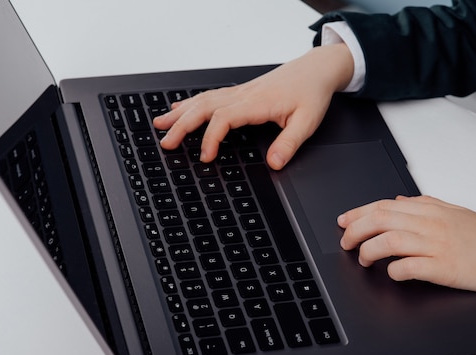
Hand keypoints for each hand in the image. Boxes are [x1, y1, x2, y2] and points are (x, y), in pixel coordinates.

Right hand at [153, 43, 354, 169]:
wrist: (316, 69)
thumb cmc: (311, 92)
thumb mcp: (307, 122)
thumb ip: (289, 144)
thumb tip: (274, 163)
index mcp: (257, 103)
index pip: (224, 118)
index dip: (210, 138)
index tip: (205, 157)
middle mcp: (244, 95)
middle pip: (204, 108)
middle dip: (182, 125)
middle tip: (166, 143)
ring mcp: (240, 92)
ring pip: (202, 101)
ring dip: (180, 114)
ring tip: (160, 125)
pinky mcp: (240, 92)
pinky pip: (210, 96)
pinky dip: (190, 103)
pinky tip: (179, 109)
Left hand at [337, 195, 475, 298]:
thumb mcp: (452, 212)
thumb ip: (423, 206)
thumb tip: (397, 202)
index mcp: (430, 209)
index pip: (383, 206)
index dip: (357, 213)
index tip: (343, 221)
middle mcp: (430, 223)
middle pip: (379, 220)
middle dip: (355, 230)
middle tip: (345, 243)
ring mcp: (436, 245)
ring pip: (388, 241)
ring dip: (368, 251)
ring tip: (363, 260)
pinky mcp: (444, 268)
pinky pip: (408, 267)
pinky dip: (393, 271)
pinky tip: (391, 273)